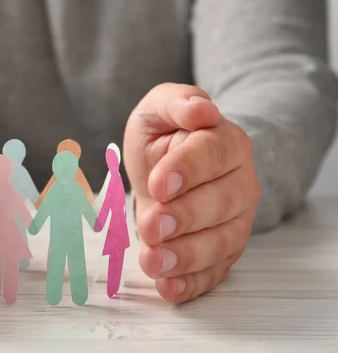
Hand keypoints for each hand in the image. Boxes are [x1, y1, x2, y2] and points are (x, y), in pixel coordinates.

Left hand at [123, 83, 260, 302]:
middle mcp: (240, 184)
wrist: (171, 167)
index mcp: (226, 143)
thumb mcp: (159, 109)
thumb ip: (176, 102)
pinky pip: (213, 272)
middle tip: (151, 226)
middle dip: (184, 218)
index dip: (187, 170)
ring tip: (152, 262)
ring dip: (186, 256)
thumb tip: (201, 109)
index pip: (213, 155)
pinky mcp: (222, 252)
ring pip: (221, 243)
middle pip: (221, 203)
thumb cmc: (164, 137)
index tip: (158, 184)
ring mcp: (235, 221)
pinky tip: (168, 288)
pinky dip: (192, 284)